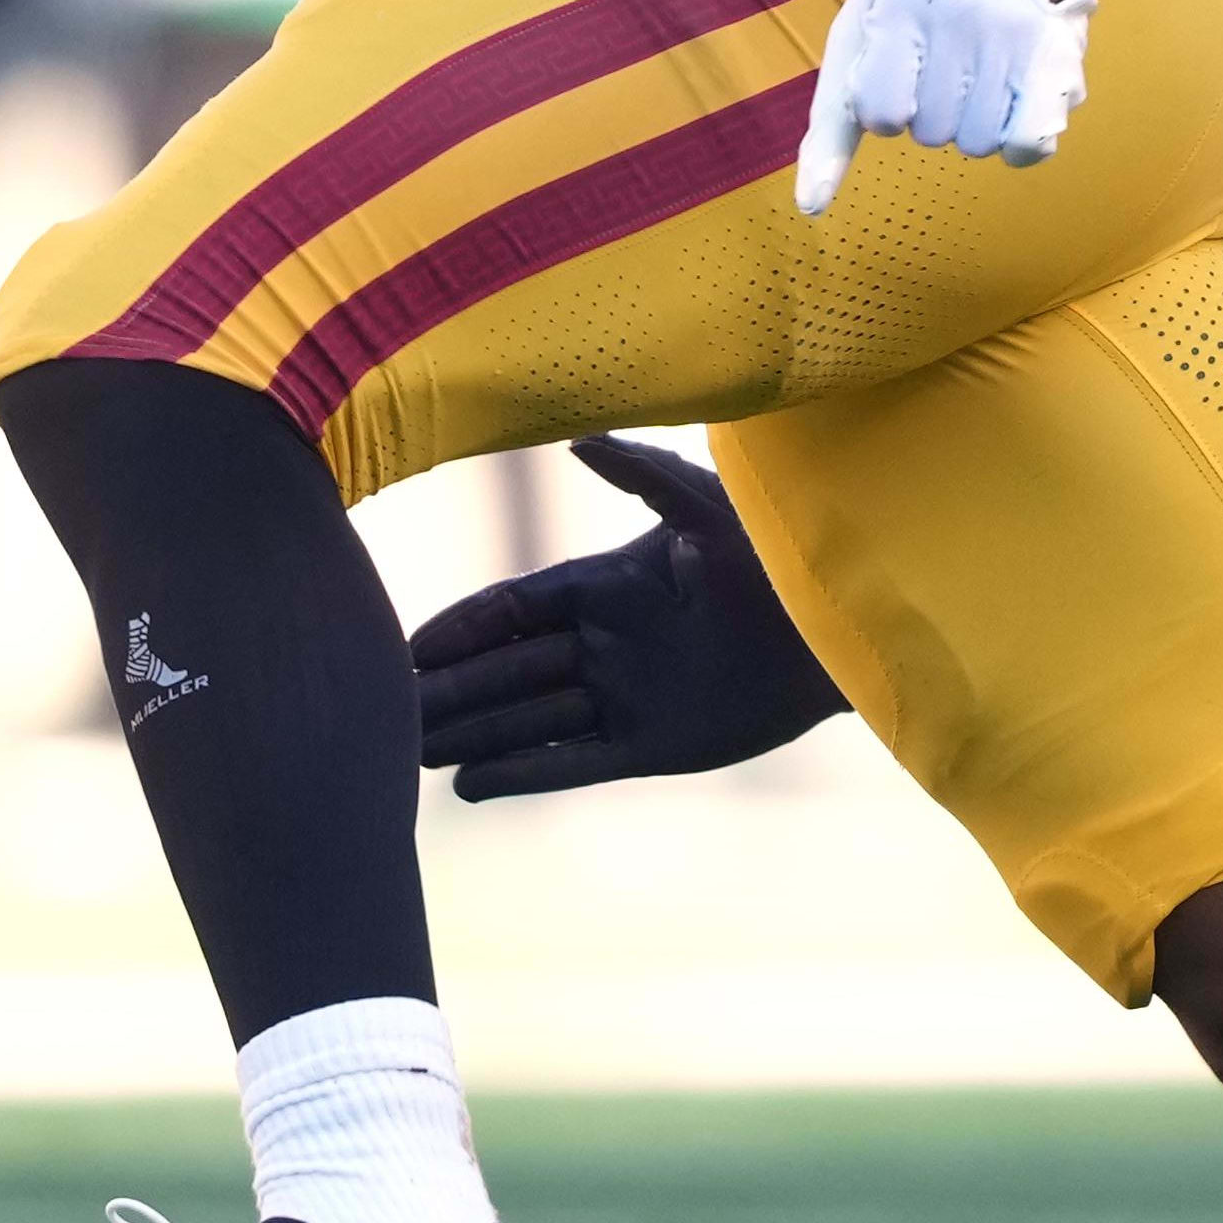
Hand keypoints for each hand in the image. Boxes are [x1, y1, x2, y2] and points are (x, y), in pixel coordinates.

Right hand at [409, 435, 848, 799]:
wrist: (840, 630)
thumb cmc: (778, 555)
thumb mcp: (706, 507)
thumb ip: (643, 472)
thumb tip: (577, 436)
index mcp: (607, 584)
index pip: (512, 610)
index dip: (459, 630)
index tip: (406, 650)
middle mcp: (606, 643)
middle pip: (507, 671)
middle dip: (448, 691)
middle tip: (382, 712)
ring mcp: (625, 696)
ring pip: (528, 720)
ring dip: (470, 735)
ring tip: (408, 756)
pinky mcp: (653, 745)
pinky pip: (572, 763)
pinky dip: (522, 773)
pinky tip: (468, 785)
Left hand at [792, 0, 1092, 212]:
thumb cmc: (910, 1)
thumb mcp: (857, 41)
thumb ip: (830, 128)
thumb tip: (809, 206)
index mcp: (898, 0)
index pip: (880, 114)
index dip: (883, 103)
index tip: (897, 63)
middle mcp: (960, 14)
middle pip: (931, 132)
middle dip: (931, 108)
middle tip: (944, 58)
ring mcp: (1015, 35)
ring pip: (978, 143)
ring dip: (972, 122)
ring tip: (978, 70)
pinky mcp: (1058, 55)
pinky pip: (1031, 145)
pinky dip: (1018, 141)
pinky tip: (1012, 103)